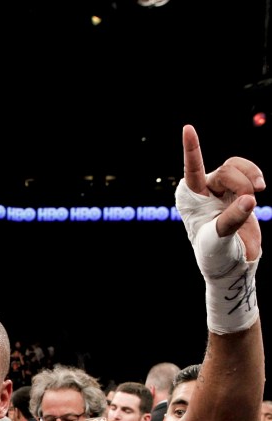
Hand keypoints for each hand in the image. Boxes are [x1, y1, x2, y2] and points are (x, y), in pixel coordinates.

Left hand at [182, 124, 263, 261]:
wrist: (232, 265)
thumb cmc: (215, 255)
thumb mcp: (219, 239)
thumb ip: (231, 220)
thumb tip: (249, 200)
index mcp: (191, 200)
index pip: (191, 170)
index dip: (192, 149)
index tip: (188, 128)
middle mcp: (204, 191)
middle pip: (226, 170)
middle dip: (241, 183)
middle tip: (251, 201)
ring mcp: (221, 190)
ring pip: (237, 167)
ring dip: (250, 177)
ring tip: (258, 192)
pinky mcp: (238, 192)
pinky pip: (248, 172)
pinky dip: (255, 178)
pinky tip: (259, 189)